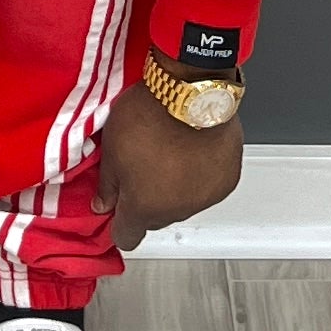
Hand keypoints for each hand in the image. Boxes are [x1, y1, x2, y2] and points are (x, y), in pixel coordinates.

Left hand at [95, 77, 244, 251]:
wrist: (191, 93)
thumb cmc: (148, 117)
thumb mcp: (111, 149)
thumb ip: (107, 185)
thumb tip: (104, 205)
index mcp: (143, 207)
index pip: (127, 237)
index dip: (120, 223)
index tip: (120, 207)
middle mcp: (176, 211)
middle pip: (157, 219)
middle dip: (149, 201)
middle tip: (144, 168)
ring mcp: (204, 198)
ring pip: (184, 203)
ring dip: (177, 189)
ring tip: (172, 155)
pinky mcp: (227, 181)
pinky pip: (207, 188)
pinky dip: (201, 176)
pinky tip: (194, 152)